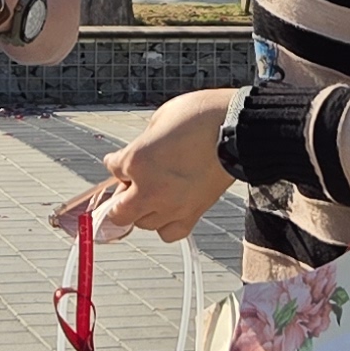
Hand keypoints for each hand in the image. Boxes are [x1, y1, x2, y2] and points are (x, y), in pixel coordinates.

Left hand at [101, 87, 238, 242]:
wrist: (237, 129)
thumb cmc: (201, 117)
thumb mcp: (160, 120)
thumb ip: (142, 142)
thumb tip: (137, 153)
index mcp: (136, 160)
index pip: (111, 168)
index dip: (116, 162)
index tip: (120, 161)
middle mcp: (150, 189)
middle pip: (120, 212)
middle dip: (122, 197)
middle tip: (131, 185)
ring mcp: (171, 206)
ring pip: (143, 224)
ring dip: (143, 211)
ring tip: (154, 195)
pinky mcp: (192, 214)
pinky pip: (169, 233)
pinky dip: (165, 225)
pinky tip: (169, 210)